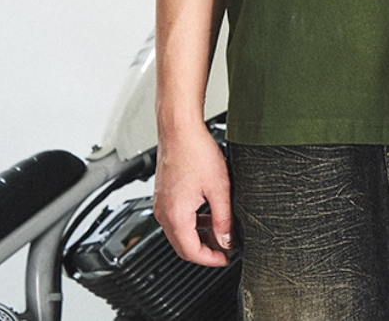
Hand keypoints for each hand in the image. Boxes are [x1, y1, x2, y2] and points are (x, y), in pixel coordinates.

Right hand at [153, 122, 233, 265]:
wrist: (180, 129)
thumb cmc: (195, 151)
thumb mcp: (219, 188)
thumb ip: (223, 218)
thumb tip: (227, 239)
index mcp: (176, 215)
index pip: (191, 252)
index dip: (210, 259)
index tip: (225, 258)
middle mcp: (164, 213)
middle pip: (183, 246)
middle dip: (205, 251)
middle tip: (224, 250)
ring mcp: (161, 204)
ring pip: (179, 233)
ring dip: (199, 237)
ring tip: (220, 233)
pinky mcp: (163, 195)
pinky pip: (176, 219)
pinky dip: (192, 223)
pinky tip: (207, 216)